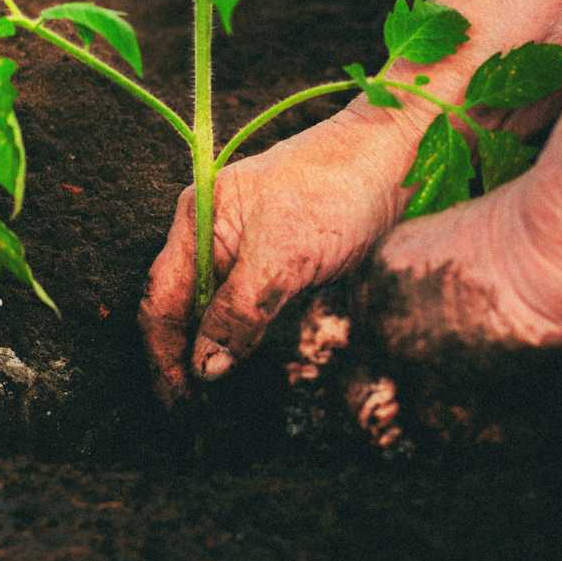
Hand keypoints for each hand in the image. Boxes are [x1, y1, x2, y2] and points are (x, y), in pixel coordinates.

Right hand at [140, 0, 561, 405]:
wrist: (401, 150)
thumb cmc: (339, 188)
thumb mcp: (283, 255)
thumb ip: (238, 311)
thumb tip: (204, 367)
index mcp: (199, 220)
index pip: (160, 298)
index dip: (162, 352)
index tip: (177, 400)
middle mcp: (215, 230)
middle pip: (183, 304)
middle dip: (185, 356)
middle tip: (194, 410)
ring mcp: (248, 241)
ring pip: (218, 307)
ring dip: (216, 349)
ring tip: (218, 397)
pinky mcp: (283, 253)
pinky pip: (251, 302)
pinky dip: (247, 334)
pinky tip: (252, 360)